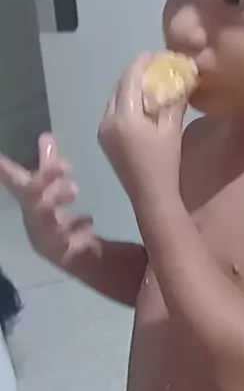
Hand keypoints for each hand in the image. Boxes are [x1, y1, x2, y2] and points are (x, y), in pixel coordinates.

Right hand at [0, 134, 94, 266]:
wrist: (72, 255)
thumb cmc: (54, 218)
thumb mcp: (51, 189)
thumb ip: (48, 164)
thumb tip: (46, 136)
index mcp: (29, 201)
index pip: (15, 180)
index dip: (5, 169)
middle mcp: (33, 218)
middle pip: (33, 198)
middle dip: (45, 179)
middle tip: (63, 165)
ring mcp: (46, 236)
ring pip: (46, 218)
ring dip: (57, 201)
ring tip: (74, 189)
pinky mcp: (63, 251)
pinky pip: (67, 241)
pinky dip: (77, 228)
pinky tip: (88, 219)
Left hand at [98, 53, 183, 201]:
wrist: (151, 196)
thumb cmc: (165, 163)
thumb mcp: (172, 129)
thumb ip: (174, 100)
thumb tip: (183, 77)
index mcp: (124, 117)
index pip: (130, 79)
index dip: (142, 63)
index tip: (155, 54)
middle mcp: (107, 120)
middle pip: (120, 87)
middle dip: (136, 74)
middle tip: (155, 67)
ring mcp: (103, 130)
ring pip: (116, 99)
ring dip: (131, 88)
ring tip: (150, 83)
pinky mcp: (105, 139)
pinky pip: (114, 112)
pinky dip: (127, 103)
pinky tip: (142, 104)